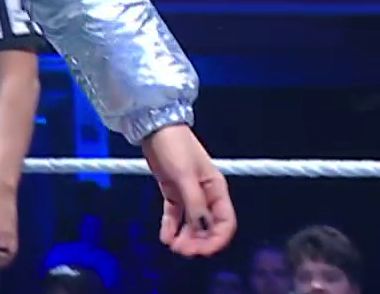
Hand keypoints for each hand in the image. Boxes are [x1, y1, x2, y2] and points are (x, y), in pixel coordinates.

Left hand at [142, 124, 236, 256]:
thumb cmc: (175, 146)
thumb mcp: (185, 175)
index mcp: (216, 189)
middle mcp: (205, 195)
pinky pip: (175, 215)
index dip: (217, 239)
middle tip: (182, 250)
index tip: (202, 251)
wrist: (154, 128)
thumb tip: (203, 228)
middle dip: (198, 241)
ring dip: (185, 237)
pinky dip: (171, 227)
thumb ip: (195, 203)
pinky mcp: (173, 192)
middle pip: (208, 226)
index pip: (225, 222)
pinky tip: (165, 237)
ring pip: (191, 223)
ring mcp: (189, 194)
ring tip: (173, 246)